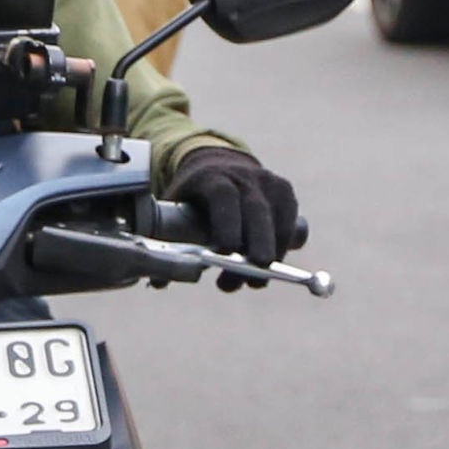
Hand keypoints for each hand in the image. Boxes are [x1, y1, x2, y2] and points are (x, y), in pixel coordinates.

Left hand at [173, 149, 303, 283]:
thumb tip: (157, 283)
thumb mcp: (177, 207)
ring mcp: (268, 182)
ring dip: (270, 255)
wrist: (221, 164)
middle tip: (253, 278)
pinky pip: (291, 223)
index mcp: (211, 177)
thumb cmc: (195, 197)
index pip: (222, 196)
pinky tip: (272, 265)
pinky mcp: (285, 192)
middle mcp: (243, 176)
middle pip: (255, 211)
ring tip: (254, 284)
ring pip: (277, 220)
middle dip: (257, 246)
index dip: (226, 222)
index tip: (225, 249)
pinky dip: (284, 246)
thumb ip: (168, 243)